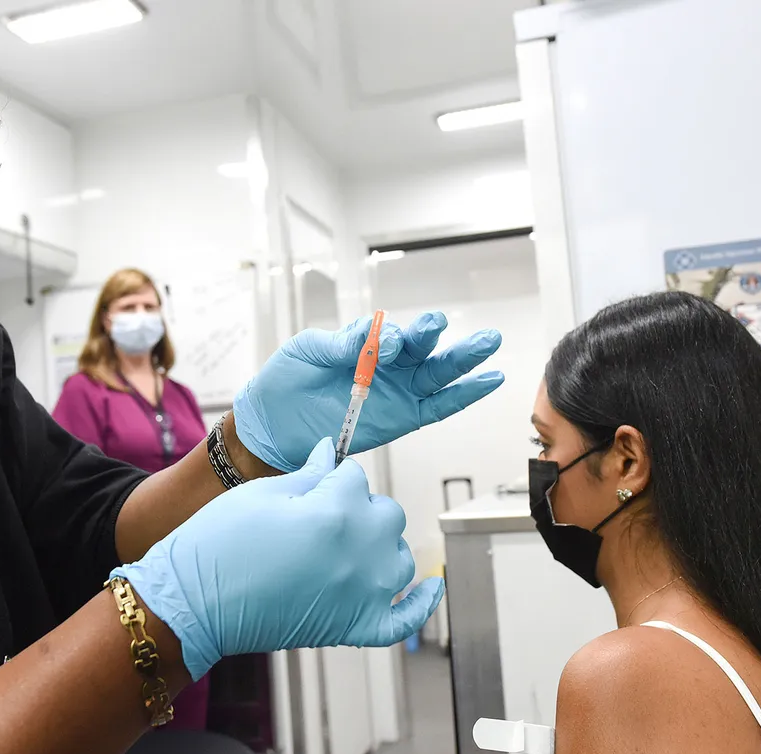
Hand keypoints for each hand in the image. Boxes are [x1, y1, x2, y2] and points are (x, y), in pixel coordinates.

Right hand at [113, 438, 443, 680]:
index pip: (356, 477)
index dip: (333, 477)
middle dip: (360, 507)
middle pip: (386, 514)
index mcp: (336, 511)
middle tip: (323, 514)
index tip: (317, 482)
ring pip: (399, 557)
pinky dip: (422, 603)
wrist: (193, 603)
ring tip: (350, 545)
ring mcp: (362, 594)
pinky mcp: (355, 628)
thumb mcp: (263, 494)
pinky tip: (431, 586)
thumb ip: (309, 474)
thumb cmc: (218, 545)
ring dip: (382, 546)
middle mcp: (360, 552)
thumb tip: (331, 453)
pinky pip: (405, 618)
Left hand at [233, 312, 503, 470]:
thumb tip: (370, 338)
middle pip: (423, 347)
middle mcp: (388, 365)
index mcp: (365, 342)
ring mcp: (398, 392)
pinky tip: (488, 380)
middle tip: (453, 323)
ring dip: (464, 359)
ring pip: (438, 373)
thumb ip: (338, 343)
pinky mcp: (403, 419)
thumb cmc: (286, 381)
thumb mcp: (307, 351)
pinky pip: (439, 407)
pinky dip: (464, 395)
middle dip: (440, 335)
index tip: (386, 344)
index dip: (391, 338)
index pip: (388, 334)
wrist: (272, 424)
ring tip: (488, 342)